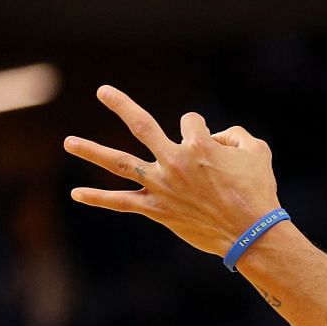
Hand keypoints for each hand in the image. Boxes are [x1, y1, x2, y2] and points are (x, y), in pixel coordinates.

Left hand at [63, 85, 281, 256]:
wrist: (251, 234)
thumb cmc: (258, 192)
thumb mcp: (257, 152)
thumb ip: (237, 134)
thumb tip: (219, 136)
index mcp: (197, 145)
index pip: (192, 122)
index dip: (205, 131)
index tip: (220, 151)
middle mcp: (173, 161)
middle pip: (140, 124)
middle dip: (120, 105)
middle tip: (103, 91)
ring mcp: (161, 185)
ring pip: (120, 163)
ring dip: (92, 151)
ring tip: (69, 142)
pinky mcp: (157, 209)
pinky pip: (122, 202)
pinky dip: (99, 198)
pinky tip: (77, 194)